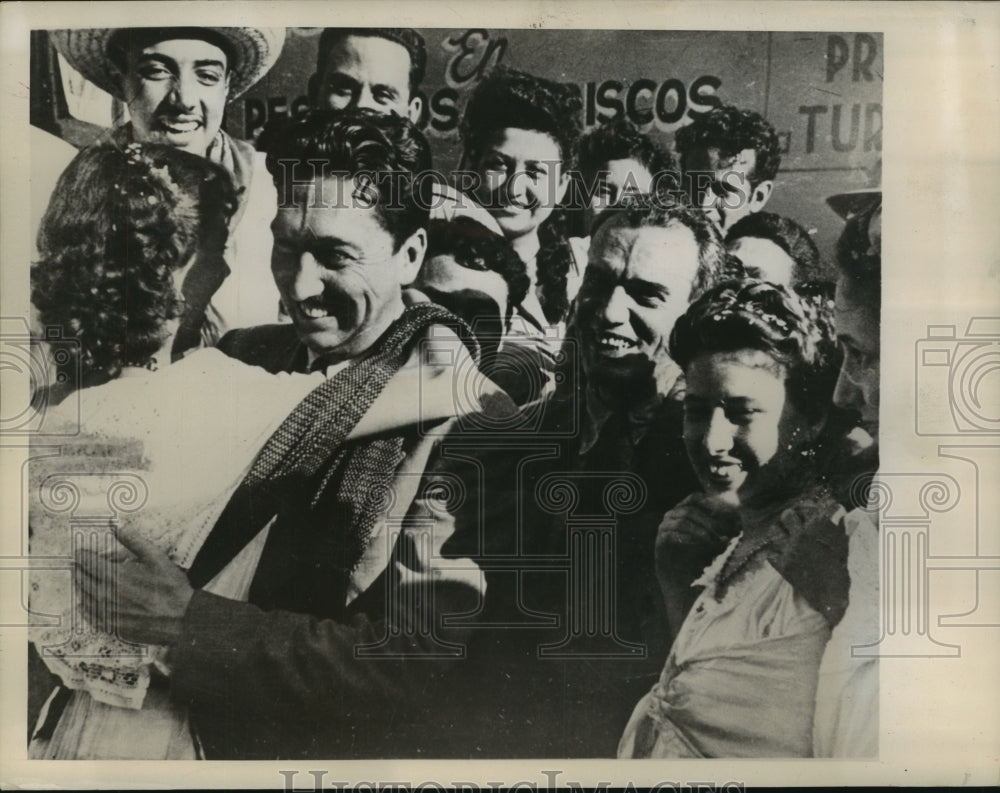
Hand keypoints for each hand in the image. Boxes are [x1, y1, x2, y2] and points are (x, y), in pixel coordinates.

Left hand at [76, 523, 194, 645]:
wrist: (181, 617)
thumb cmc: (171, 586)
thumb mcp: (156, 558)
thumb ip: (134, 541)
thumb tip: (117, 526)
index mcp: (116, 575)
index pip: (88, 562)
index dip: (83, 555)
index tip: (81, 552)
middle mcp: (107, 594)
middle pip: (83, 580)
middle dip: (79, 570)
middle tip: (78, 565)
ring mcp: (108, 612)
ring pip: (84, 598)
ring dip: (81, 587)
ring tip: (81, 581)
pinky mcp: (113, 626)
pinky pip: (91, 617)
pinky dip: (85, 608)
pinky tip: (85, 604)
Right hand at [655, 493, 739, 556]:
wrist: (680, 575)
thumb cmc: (698, 554)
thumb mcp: (714, 538)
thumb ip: (722, 530)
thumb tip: (737, 524)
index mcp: (684, 509)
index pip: (695, 497)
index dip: (709, 501)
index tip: (725, 512)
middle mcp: (672, 515)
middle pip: (690, 510)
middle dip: (709, 521)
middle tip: (724, 532)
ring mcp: (665, 527)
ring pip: (683, 521)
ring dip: (701, 530)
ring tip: (714, 541)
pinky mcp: (661, 540)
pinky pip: (674, 534)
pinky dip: (690, 539)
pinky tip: (702, 545)